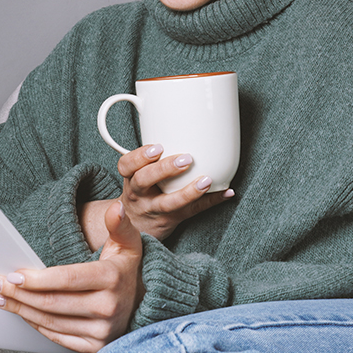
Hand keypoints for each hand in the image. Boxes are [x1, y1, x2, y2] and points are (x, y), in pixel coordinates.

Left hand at [0, 201, 143, 352]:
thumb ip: (119, 224)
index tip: (14, 275)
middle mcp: (108, 308)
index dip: (38, 279)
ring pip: (50, 321)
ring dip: (20, 309)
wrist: (143, 303)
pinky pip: (57, 337)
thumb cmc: (125, 269)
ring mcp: (102, 331)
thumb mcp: (128, 243)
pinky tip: (21, 312)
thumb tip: (116, 207)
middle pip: (53, 302)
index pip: (67, 280)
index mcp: (112, 279)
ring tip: (0, 297)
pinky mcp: (94, 347)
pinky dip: (35, 325)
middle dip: (19, 294)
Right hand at [117, 144, 234, 239]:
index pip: (126, 165)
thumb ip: (151, 156)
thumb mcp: (136, 174)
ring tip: (206, 180)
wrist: (137, 226)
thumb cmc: (142, 190)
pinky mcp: (171, 220)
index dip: (140, 156)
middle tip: (186, 159)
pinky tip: (225, 193)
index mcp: (130, 177)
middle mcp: (138, 194)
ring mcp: (153, 209)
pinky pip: (191, 211)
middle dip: (164, 169)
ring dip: (190, 191)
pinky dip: (210, 201)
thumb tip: (180, 126)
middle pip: (144, 181)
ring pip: (168, 203)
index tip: (158, 147)